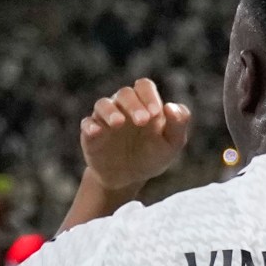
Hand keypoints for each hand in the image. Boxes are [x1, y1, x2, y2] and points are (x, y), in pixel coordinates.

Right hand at [79, 78, 190, 199]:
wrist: (129, 179)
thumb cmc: (152, 156)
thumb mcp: (171, 145)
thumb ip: (178, 124)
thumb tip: (171, 107)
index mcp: (143, 104)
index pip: (144, 87)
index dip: (149, 96)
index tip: (156, 113)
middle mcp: (122, 107)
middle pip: (124, 93)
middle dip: (134, 105)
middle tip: (143, 121)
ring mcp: (105, 119)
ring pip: (103, 104)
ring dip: (111, 111)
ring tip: (119, 123)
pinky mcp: (91, 134)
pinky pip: (87, 124)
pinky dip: (90, 126)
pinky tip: (96, 132)